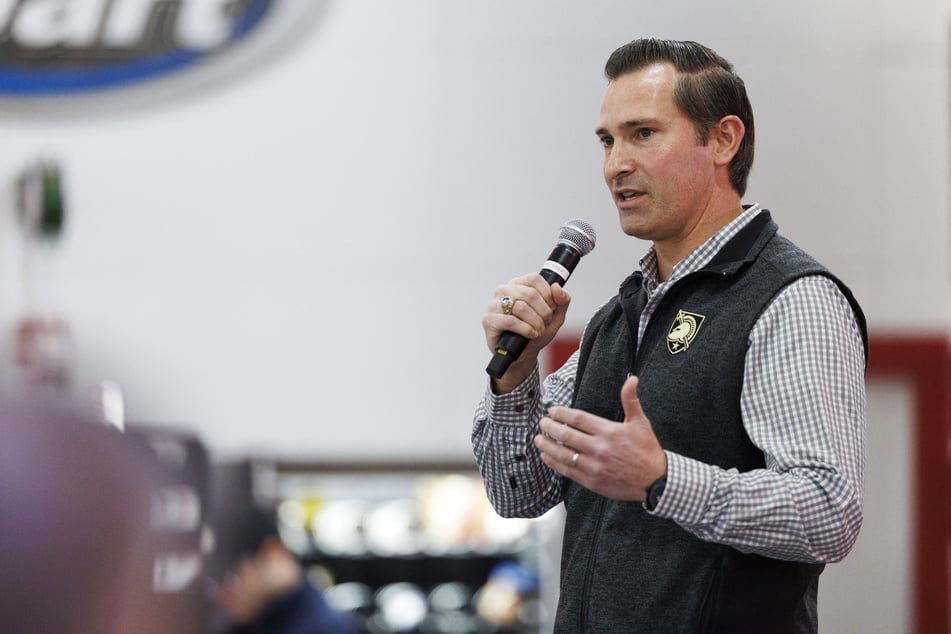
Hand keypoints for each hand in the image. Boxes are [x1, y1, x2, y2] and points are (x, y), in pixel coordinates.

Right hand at [482, 273, 570, 391]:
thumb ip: (562, 300)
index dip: (548, 295)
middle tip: (545, 322)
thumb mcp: (555, 316)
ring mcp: (494, 304)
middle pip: (530, 294)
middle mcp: (504, 290)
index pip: (534, 279)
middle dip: (544, 312)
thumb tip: (557, 287)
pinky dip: (525, 329)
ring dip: (535, 322)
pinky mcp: (488, 320)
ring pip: (521, 307)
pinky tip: (530, 334)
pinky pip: (510, 321)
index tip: (552, 308)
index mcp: (518, 284)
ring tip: (538, 330)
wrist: (524, 354)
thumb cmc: (536, 332)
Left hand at [534, 375, 666, 500]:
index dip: (561, 413)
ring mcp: (594, 466)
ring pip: (563, 453)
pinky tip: (546, 456)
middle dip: (550, 427)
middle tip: (542, 423)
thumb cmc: (647, 451)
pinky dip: (554, 463)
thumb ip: (630, 400)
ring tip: (538, 439)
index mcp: (609, 431)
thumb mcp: (640, 423)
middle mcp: (599, 448)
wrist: (655, 482)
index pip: (578, 418)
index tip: (552, 411)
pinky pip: (567, 470)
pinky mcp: (591, 481)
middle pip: (567, 435)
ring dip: (547, 445)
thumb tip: (631, 379)